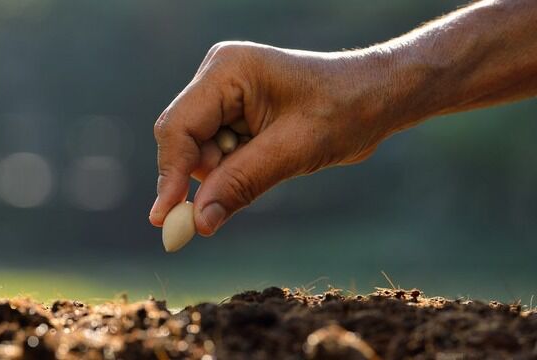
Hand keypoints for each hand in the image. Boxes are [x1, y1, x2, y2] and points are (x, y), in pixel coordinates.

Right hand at [149, 41, 395, 235]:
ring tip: (270, 165)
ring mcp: (225, 94)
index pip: (180, 128)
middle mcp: (218, 77)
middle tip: (211, 216)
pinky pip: (218, 152)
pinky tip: (266, 162)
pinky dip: (232, 170)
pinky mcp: (235, 112)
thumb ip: (241, 183)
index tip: (166, 220)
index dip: (170, 175)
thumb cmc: (344, 110)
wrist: (376, 97)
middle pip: (184, 141)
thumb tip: (198, 223)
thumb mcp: (293, 150)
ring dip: (222, 174)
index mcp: (228, 70)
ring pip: (199, 151)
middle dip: (202, 177)